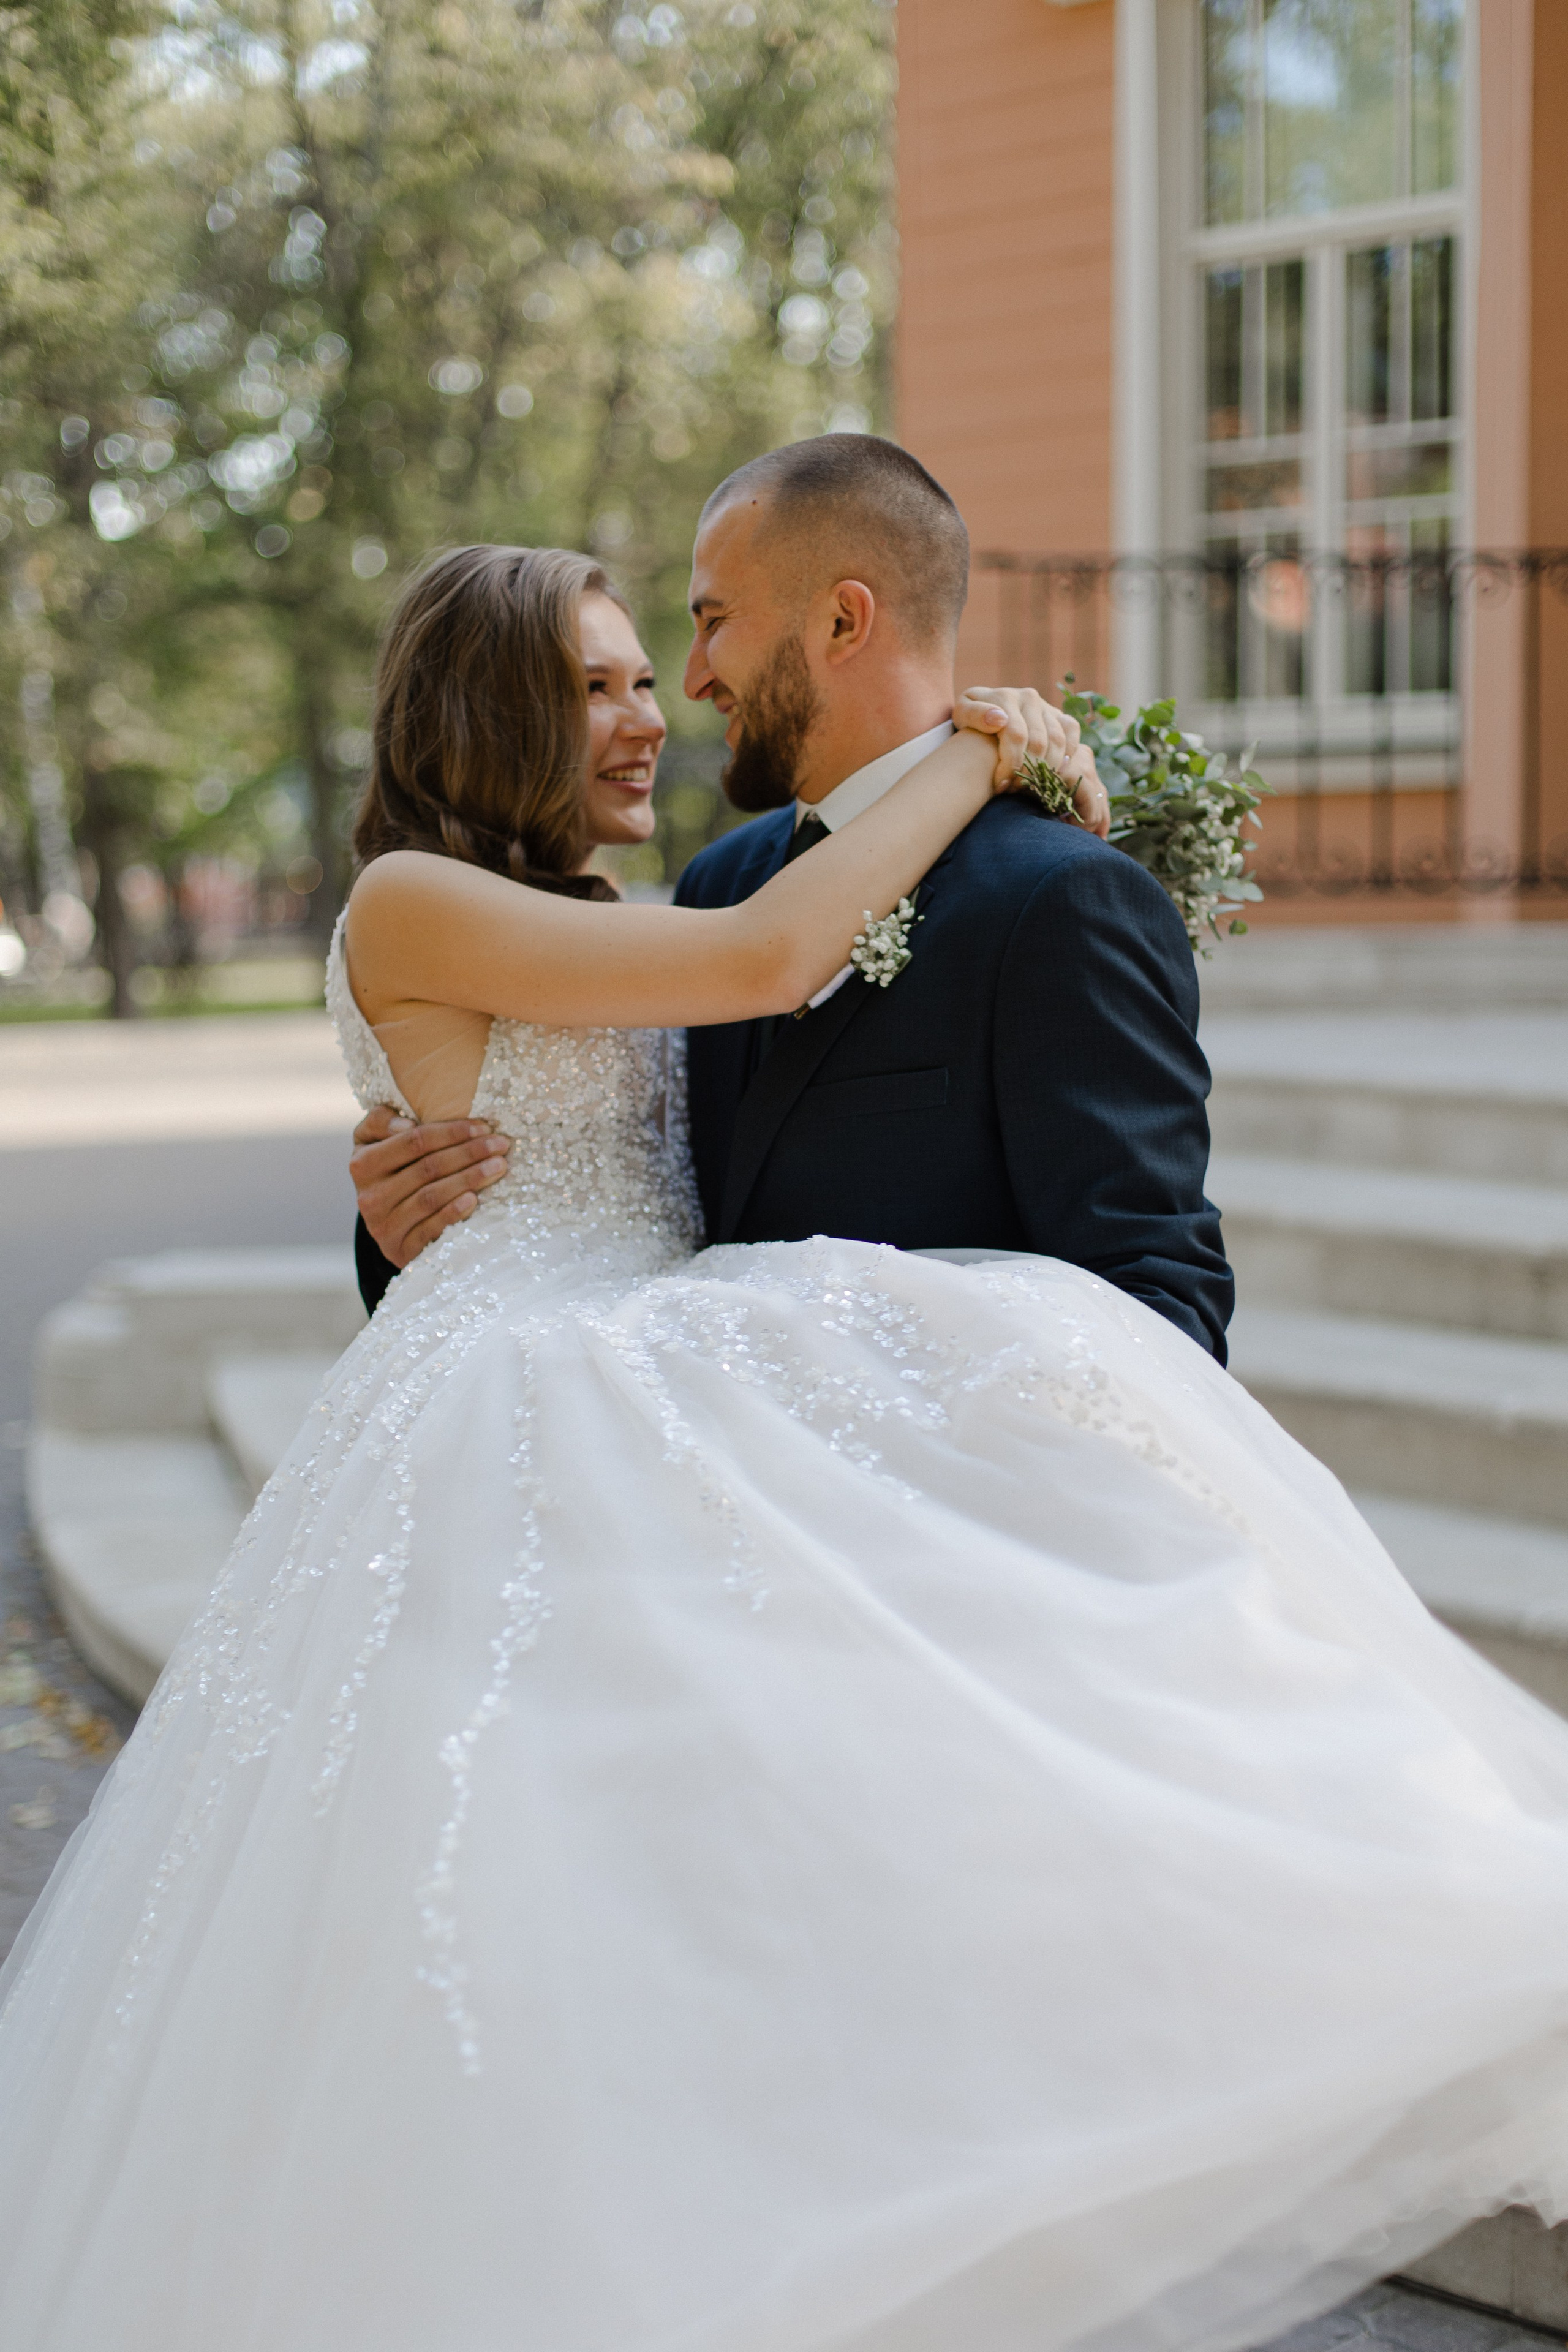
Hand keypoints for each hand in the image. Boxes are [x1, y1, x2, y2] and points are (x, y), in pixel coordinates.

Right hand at [350, 1105, 512, 1267]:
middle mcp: (369, 1196)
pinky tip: (474, 1199)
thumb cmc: (388, 1170)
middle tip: (501, 1145)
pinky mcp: (399, 1250)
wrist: (385, 1221)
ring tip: (498, 1167)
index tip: (484, 1126)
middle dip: (470, 1153)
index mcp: (362, 1164)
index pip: (414, 1142)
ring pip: (431, 1197)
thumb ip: (382, 1121)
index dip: (452, 1132)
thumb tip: (406, 1125)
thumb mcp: (374, 1141)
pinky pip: (430, 1229)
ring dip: (470, 1179)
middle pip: (428, 1168)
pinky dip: (453, 1212)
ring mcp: (383, 1226)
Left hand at [955, 687, 1109, 837]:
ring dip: (1046, 769)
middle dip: (1027, 772)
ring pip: (1057, 741)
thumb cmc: (970, 721)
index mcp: (1005, 696)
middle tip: (1014, 791)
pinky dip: (1066, 754)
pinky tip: (1051, 773)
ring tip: (1029, 786)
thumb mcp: (961, 715)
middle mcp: (1029, 697)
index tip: (1000, 786)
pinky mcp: (1059, 715)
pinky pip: (1072, 733)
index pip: (1016, 736)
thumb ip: (974, 715)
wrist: (984, 715)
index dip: (1010, 765)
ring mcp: (1046, 706)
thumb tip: (999, 719)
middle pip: (1038, 742)